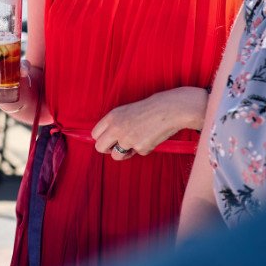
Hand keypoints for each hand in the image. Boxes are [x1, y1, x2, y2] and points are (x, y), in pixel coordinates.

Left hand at [91, 87, 208, 159]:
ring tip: (137, 140)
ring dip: (125, 152)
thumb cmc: (150, 109)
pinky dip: (144, 148)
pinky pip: (137, 153)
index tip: (108, 140)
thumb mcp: (126, 111)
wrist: (170, 109)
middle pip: (100, 148)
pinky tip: (150, 137)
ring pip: (116, 155)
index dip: (102, 138)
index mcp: (112, 117)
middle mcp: (117, 128)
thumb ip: (115, 124)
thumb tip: (107, 139)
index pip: (95, 134)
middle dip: (108, 149)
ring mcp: (127, 139)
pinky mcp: (140, 148)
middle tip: (117, 147)